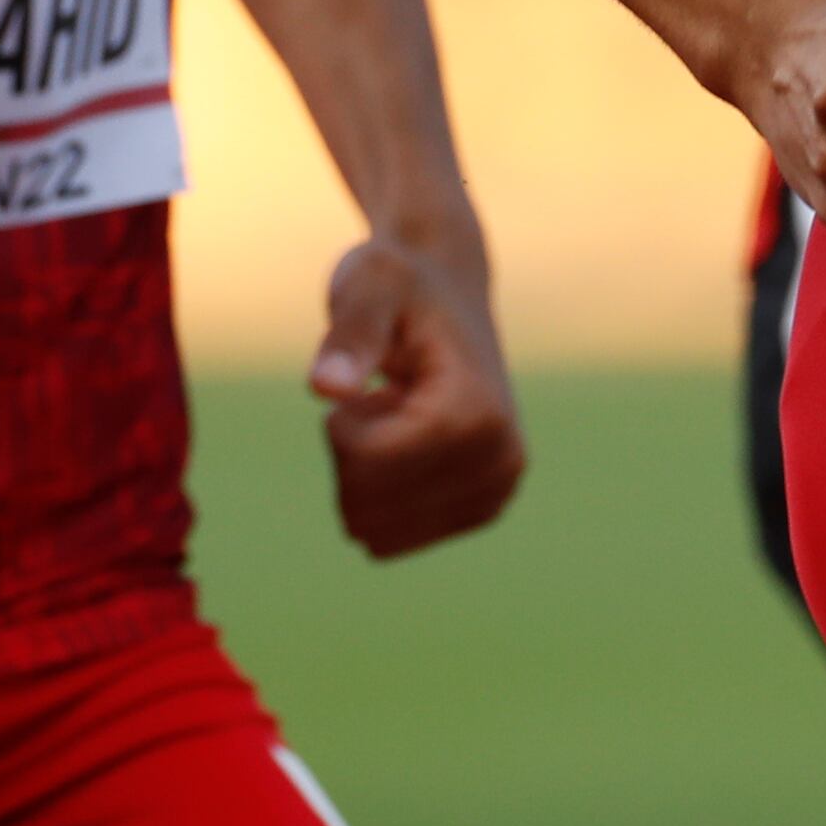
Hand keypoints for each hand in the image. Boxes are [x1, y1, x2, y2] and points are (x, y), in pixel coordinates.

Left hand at [307, 228, 527, 555]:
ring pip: (376, 532)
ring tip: (399, 419)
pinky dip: (380, 497)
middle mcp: (501, 459)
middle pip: (368, 507)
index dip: (344, 423)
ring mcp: (497, 490)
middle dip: (352, 454)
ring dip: (365, 476)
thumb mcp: (368, 290)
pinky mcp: (483, 508)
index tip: (373, 380)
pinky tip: (407, 446)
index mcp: (479, 412)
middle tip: (385, 398)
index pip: (367, 465)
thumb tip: (325, 388)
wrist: (447, 288)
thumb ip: (349, 337)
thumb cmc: (400, 284)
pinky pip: (391, 541)